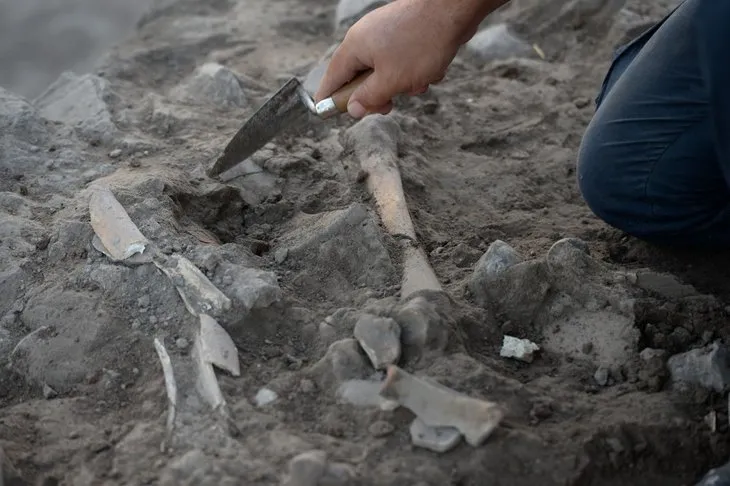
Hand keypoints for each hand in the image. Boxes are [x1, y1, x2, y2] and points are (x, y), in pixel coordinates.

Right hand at [314, 0, 487, 117]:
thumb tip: (352, 109)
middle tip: (389, 106)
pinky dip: (415, 71)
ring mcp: (386, 33)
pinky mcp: (405, 33)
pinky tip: (431, 69)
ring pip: (385, 71)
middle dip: (377, 94)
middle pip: (360, 76)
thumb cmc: (420, 43)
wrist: (452, 10)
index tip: (327, 113)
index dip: (329, 97)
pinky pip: (403, 61)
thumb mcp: (391, 80)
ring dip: (401, 83)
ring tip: (418, 82)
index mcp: (354, 47)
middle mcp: (366, 37)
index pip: (332, 77)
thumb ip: (369, 97)